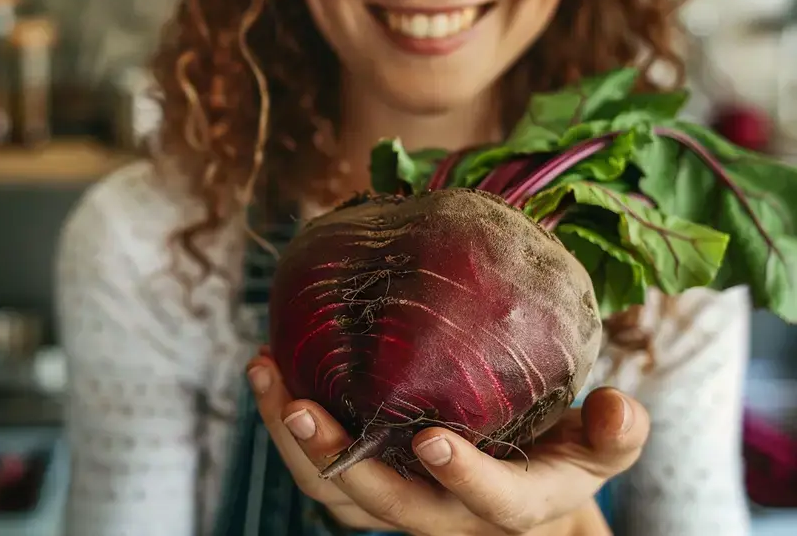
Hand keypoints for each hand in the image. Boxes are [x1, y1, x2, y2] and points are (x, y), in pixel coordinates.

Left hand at [246, 353, 648, 535]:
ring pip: (335, 493)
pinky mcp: (366, 483)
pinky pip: (317, 468)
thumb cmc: (563, 452)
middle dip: (340, 459)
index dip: (466, 478)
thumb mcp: (600, 446)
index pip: (495, 505)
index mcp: (516, 505)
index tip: (434, 440)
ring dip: (292, 439)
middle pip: (387, 505)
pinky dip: (286, 425)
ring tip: (265, 373)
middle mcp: (448, 514)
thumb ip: (615, 432)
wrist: (523, 480)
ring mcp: (399, 501)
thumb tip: (618, 405)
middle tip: (300, 404)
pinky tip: (270, 369)